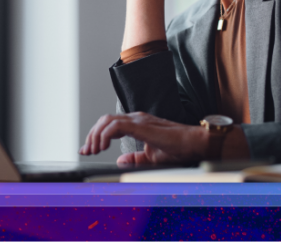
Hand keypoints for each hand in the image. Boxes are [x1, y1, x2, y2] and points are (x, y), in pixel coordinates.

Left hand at [79, 112, 206, 165]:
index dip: (95, 136)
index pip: (109, 125)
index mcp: (137, 124)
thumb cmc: (178, 148)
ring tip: (94, 150)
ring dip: (96, 135)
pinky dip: (105, 135)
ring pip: (106, 121)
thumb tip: (120, 160)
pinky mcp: (141, 125)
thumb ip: (136, 158)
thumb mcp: (151, 157)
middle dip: (91, 136)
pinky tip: (104, 147)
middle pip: (104, 120)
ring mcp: (138, 120)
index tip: (87, 150)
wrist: (194, 143)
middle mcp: (136, 119)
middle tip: (86, 151)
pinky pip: (115, 126)